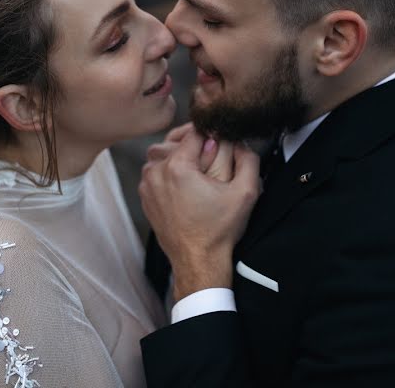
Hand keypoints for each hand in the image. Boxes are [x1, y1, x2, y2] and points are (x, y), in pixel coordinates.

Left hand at [139, 129, 259, 300]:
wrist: (198, 262)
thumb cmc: (219, 230)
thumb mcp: (246, 192)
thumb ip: (248, 159)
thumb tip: (239, 140)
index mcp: (178, 167)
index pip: (194, 133)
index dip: (210, 133)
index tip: (220, 140)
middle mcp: (157, 173)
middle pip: (172, 141)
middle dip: (192, 142)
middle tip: (210, 149)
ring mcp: (148, 186)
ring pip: (160, 155)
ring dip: (177, 155)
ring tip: (197, 165)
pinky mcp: (146, 197)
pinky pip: (154, 172)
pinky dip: (167, 171)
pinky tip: (186, 182)